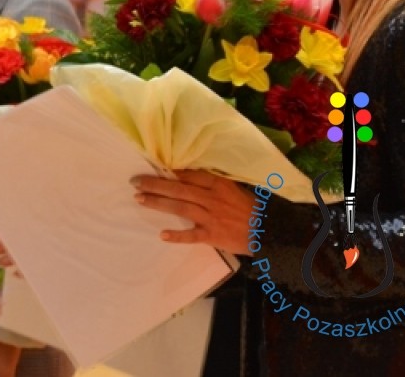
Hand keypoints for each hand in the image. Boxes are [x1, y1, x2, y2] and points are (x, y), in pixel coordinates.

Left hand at [130, 169, 253, 254]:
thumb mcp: (233, 188)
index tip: (153, 169)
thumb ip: (212, 184)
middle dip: (155, 184)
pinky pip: (192, 236)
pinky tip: (162, 235)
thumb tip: (185, 177)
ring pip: (180, 207)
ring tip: (140, 199)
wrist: (268, 231)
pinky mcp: (212, 236)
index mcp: (218, 185)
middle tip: (136, 182)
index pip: (190, 175)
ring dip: (158, 203)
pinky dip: (177, 236)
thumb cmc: (250, 208)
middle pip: (178, 189)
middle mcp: (212, 199)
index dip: (170, 172)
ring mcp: (211, 217)